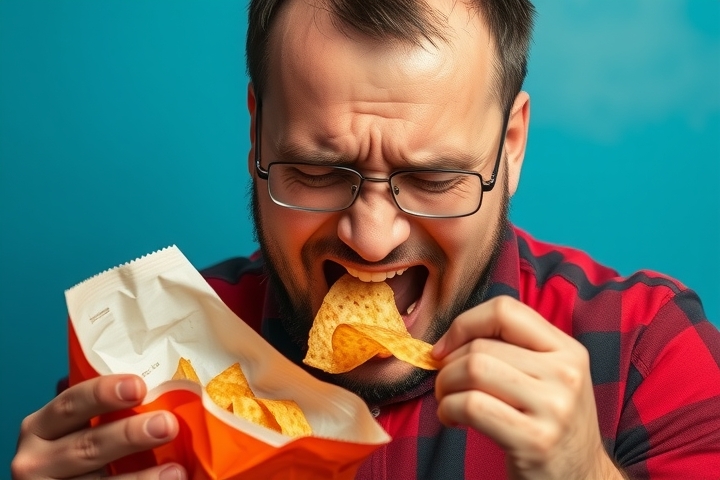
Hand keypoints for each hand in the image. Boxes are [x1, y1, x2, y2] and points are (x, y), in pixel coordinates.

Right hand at [11, 374, 186, 479]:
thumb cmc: (72, 450)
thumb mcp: (71, 426)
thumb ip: (92, 405)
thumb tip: (142, 379)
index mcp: (40, 427)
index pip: (69, 404)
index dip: (102, 394)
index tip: (138, 386)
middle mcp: (37, 460)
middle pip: (87, 445)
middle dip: (129, 435)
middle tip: (167, 424)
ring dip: (141, 477)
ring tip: (176, 470)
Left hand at [432, 296, 622, 479]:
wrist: (582, 478)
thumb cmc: (551, 423)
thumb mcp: (550, 376)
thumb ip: (513, 349)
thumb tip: (449, 338)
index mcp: (567, 349)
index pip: (504, 310)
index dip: (464, 324)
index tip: (445, 348)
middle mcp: (565, 373)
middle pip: (480, 346)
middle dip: (447, 365)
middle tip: (445, 384)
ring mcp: (553, 407)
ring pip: (472, 370)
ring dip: (445, 386)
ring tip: (448, 401)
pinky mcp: (535, 439)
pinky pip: (471, 406)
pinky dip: (448, 409)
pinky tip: (452, 420)